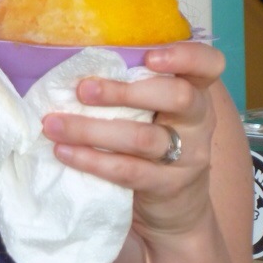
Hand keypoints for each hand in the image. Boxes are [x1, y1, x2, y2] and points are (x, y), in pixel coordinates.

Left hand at [40, 41, 224, 239]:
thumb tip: (71, 55)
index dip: (185, 56)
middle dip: (125, 92)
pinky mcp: (168, 186)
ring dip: (91, 130)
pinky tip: (64, 151)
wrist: (177, 208)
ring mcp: (188, 156)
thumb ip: (131, 81)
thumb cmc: (153, 137)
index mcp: (195, 90)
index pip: (208, 64)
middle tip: (82, 90)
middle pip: (178, 97)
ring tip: (54, 124)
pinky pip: (128, 170)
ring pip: (143, 138)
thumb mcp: (153, 107)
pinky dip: (91, 159)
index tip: (149, 56)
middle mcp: (198, 120)